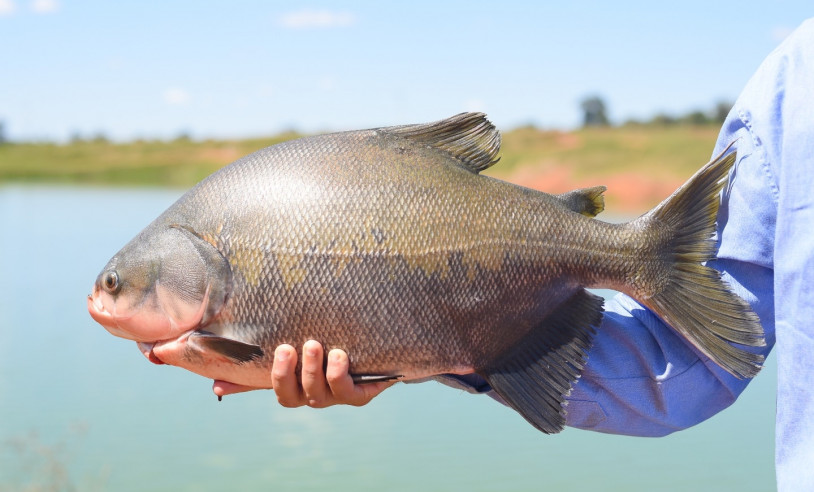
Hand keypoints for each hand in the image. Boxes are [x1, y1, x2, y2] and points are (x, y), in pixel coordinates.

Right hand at [212, 340, 394, 406]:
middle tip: (292, 346)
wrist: (373, 353)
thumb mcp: (292, 356)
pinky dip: (342, 374)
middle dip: (291, 372)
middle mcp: (314, 397)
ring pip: (322, 392)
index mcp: (296, 389)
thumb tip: (215, 386)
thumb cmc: (323, 354)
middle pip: (298, 395)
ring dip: (316, 369)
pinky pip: (350, 392)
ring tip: (316, 345)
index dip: (275, 377)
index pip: (280, 392)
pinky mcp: (360, 394)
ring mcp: (337, 397)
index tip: (277, 350)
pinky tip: (341, 355)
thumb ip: (256, 368)